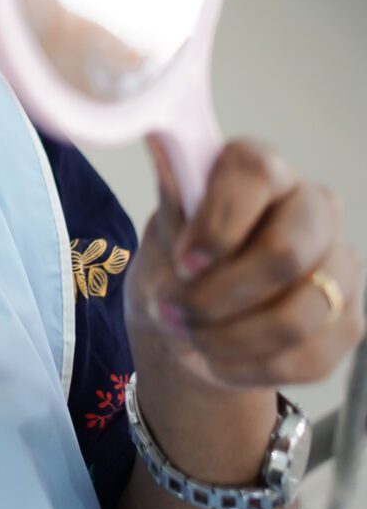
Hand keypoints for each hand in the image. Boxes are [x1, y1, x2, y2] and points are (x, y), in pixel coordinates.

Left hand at [126, 135, 359, 398]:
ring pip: (296, 317)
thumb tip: (161, 139)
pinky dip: (247, 369)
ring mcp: (340, 266)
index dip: (218, 222)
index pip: (254, 174)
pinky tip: (212, 361)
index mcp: (263, 169)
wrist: (194, 311)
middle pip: (284, 254)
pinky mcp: (348, 321)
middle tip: (171, 311)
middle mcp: (314, 208)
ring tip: (185, 338)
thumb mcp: (166, 226)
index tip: (183, 262)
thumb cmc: (181, 254)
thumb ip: (176, 197)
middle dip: (217, 296)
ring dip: (227, 339)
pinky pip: (305, 360)